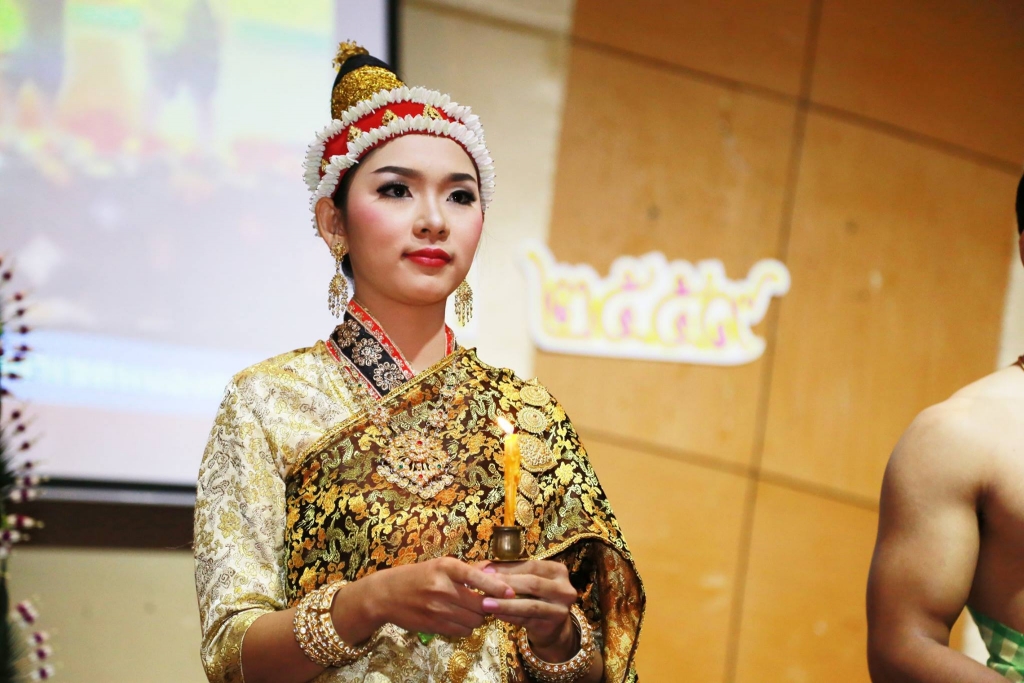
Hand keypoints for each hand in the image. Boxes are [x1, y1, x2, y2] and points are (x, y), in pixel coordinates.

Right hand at [360, 557, 514, 638]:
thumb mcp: (440, 565)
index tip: (511, 592)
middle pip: (480, 604)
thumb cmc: (417, 576)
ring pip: (473, 621)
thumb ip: (467, 569)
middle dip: (488, 606)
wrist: (386, 595)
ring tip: (470, 610)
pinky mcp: (434, 626)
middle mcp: (442, 587)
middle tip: (486, 603)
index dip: (496, 586)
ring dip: (477, 618)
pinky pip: (462, 631)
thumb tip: (493, 569)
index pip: (477, 577)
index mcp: (446, 568)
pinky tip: (459, 619)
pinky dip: (466, 627)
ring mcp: (437, 609)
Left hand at [480, 560, 578, 661]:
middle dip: (506, 583)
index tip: (486, 570)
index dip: (508, 568)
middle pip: (532, 583)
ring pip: (529, 605)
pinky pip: (527, 620)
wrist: (553, 627)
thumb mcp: (530, 581)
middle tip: (484, 585)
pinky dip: (509, 616)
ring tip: (485, 603)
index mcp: (558, 571)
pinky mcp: (551, 626)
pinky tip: (495, 614)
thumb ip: (512, 572)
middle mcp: (564, 589)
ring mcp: (560, 609)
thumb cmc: (536, 597)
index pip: (532, 566)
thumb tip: (485, 567)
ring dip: (505, 603)